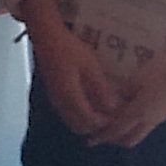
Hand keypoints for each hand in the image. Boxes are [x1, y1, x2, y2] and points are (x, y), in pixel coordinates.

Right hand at [23, 10, 121, 138]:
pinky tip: (91, 104)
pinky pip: (68, 114)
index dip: (105, 124)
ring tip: (104, 113)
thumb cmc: (69, 48)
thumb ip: (102, 89)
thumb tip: (114, 107)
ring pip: (72, 122)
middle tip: (113, 119)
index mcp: (70, 97)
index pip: (89, 121)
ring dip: (88, 122)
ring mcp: (55, 99)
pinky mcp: (53, 94)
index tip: (119, 119)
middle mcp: (60, 103)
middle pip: (80, 127)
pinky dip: (80, 115)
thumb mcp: (91, 67)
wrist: (47, 37)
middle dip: (97, 128)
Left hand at [89, 38, 165, 149]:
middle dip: (113, 140)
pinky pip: (146, 125)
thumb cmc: (163, 70)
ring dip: (125, 133)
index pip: (116, 130)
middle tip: (100, 134)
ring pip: (139, 133)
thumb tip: (111, 102)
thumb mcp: (137, 78)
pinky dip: (135, 124)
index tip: (89, 139)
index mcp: (139, 112)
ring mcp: (160, 118)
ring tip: (113, 124)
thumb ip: (122, 93)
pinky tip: (129, 113)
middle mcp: (149, 120)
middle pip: (129, 139)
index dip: (102, 136)